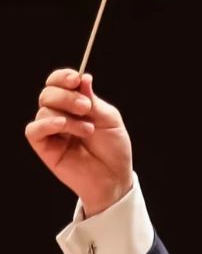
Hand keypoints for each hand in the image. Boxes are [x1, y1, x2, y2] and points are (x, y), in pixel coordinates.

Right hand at [25, 69, 132, 216]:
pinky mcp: (45, 147)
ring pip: (44, 110)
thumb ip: (94, 100)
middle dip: (67, 96)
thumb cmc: (113, 148)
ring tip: (88, 130)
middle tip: (86, 108)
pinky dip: (47, 124)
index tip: (75, 79)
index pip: (59, 83)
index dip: (63, 77)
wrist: (114, 176)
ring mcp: (52, 131)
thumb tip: (84, 77)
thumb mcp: (109, 119)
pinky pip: (33, 130)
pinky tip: (62, 126)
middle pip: (48, 93)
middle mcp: (61, 115)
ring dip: (67, 116)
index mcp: (76, 105)